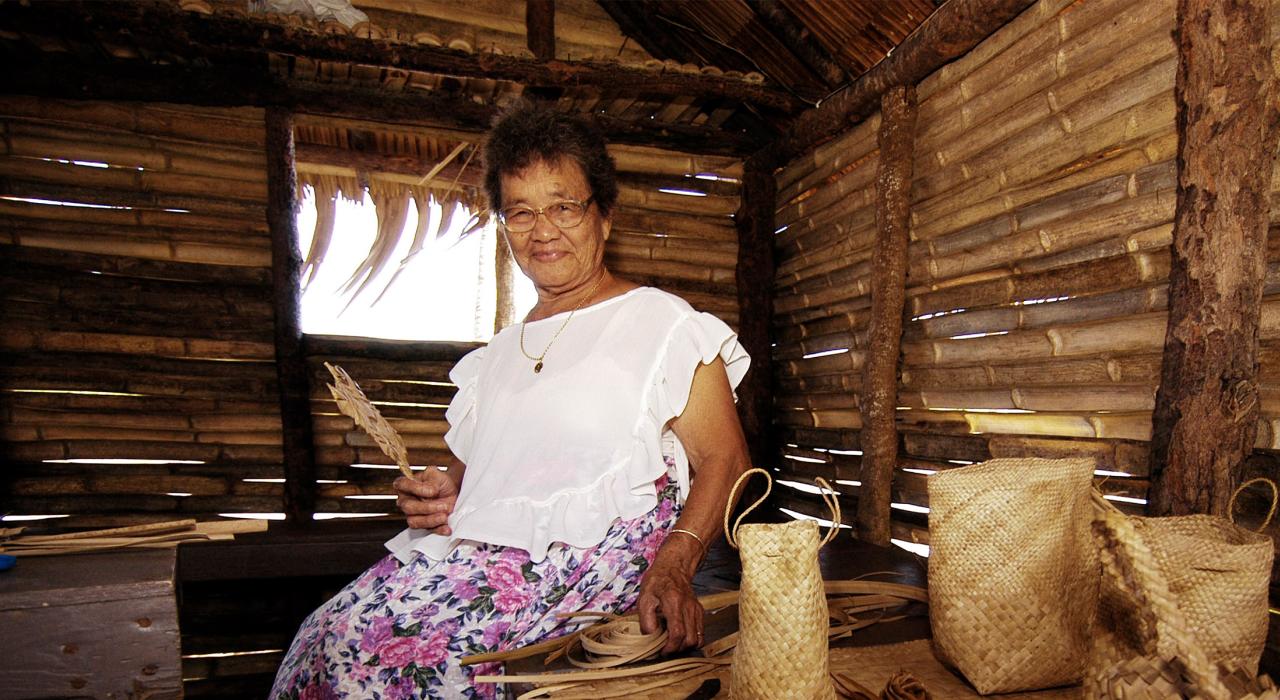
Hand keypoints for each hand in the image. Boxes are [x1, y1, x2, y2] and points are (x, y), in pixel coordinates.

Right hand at [393, 468, 458, 534]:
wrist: (453, 492)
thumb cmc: (441, 483)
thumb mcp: (437, 474)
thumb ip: (432, 478)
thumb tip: (429, 490)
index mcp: (406, 485)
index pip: (401, 484)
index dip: (414, 488)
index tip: (431, 490)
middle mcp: (406, 501)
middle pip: (408, 507)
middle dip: (427, 507)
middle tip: (443, 505)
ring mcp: (412, 514)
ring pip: (415, 521)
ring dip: (432, 520)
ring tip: (445, 516)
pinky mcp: (423, 525)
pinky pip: (426, 530)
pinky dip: (438, 529)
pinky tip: (446, 527)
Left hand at [636, 537, 703, 653]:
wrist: (674, 567)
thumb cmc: (657, 582)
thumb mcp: (644, 598)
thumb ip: (646, 620)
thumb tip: (650, 639)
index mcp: (674, 602)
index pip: (677, 633)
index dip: (670, 647)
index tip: (661, 651)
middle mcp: (689, 607)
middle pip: (690, 640)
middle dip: (677, 650)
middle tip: (665, 650)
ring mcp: (697, 610)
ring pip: (698, 639)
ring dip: (685, 647)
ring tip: (672, 645)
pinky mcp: (700, 612)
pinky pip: (701, 634)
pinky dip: (692, 641)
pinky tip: (680, 638)